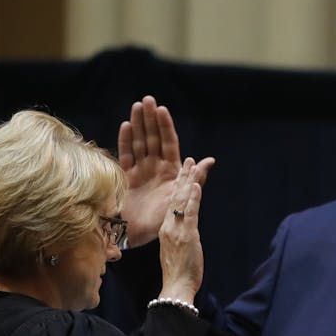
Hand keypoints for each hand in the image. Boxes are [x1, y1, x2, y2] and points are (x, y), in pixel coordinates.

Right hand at [118, 95, 214, 247]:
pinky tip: (126, 126)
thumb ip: (194, 178)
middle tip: (148, 99)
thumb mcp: (182, 197)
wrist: (140, 235)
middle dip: (150, 119)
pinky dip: (125, 140)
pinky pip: (125, 154)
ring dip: (138, 124)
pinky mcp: (126, 176)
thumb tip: (210, 160)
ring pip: (139, 142)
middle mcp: (155, 167)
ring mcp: (140, 170)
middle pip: (152, 138)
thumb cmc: (164, 220)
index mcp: (171, 171)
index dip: (165, 126)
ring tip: (137, 106)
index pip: (168, 143)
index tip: (162, 110)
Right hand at [157, 159, 204, 301]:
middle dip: (183, 176)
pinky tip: (196, 185)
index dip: (177, 186)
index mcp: (166, 229)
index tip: (183, 172)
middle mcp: (169, 226)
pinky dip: (193, 198)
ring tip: (192, 164)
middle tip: (188, 159)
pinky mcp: (186, 235)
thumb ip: (179, 238)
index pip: (171, 202)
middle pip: (174, 196)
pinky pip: (189, 213)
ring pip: (181, 200)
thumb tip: (186, 233)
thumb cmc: (177, 275)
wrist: (175, 288)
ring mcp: (176, 229)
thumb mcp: (176, 251)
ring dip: (188, 180)